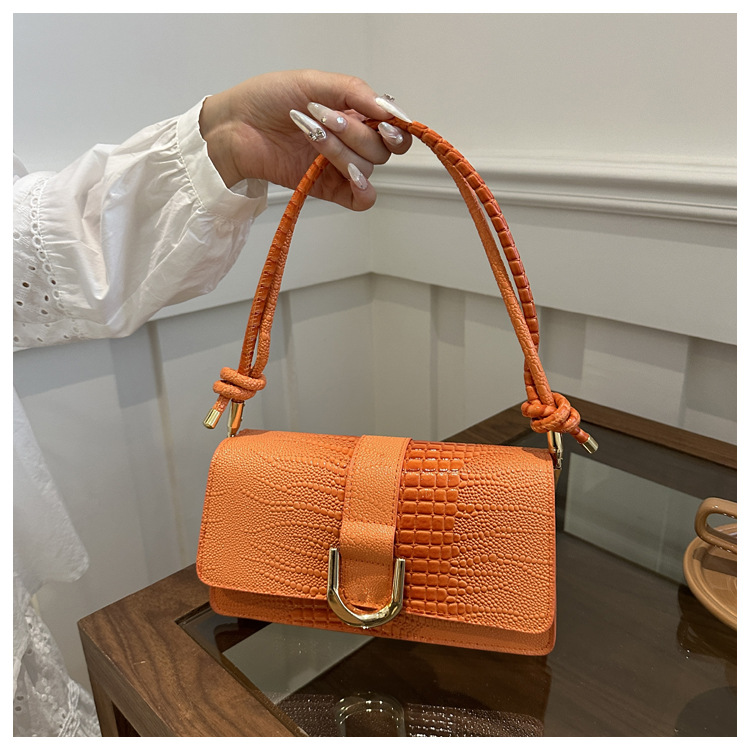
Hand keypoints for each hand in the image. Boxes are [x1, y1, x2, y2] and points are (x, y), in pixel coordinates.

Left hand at [199, 69, 411, 210]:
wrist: (236, 126)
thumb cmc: (266, 99)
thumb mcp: (314, 81)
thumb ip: (356, 92)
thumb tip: (388, 108)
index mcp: (353, 113)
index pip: (393, 128)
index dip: (395, 128)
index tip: (382, 121)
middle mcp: (350, 141)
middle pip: (381, 150)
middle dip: (355, 133)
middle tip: (325, 118)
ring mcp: (339, 166)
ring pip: (367, 169)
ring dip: (341, 151)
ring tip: (311, 135)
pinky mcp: (327, 188)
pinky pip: (361, 199)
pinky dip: (363, 190)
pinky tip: (350, 176)